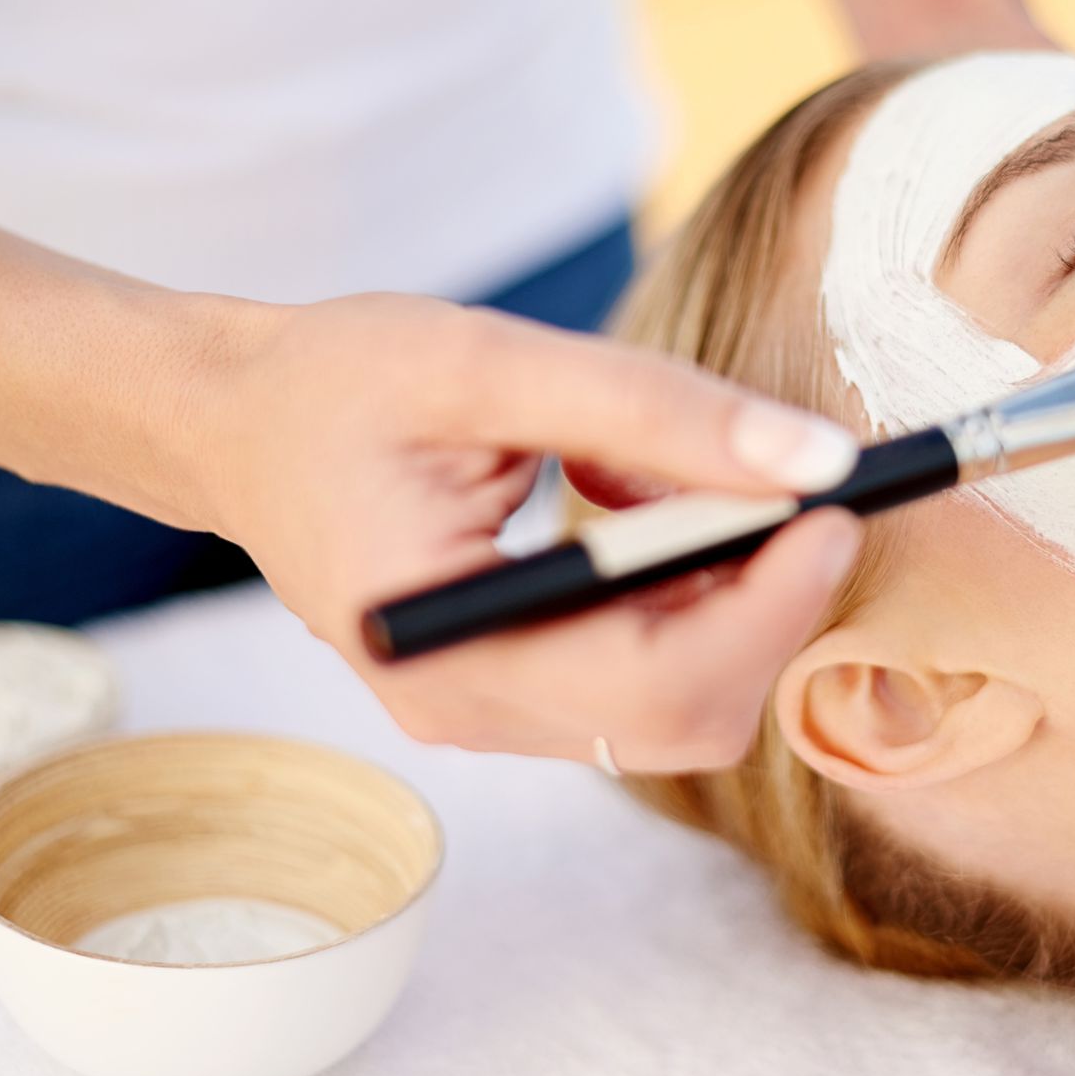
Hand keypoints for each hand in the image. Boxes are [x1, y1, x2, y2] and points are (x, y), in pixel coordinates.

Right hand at [194, 293, 861, 772]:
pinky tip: (645, 507)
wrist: (234, 423)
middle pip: (689, 711)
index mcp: (447, 652)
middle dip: (769, 603)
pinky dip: (687, 594)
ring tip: (687, 478)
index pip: (660, 683)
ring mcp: (491, 713)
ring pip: (682, 698)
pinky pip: (646, 670)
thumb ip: (651, 410)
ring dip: (731, 595)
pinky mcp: (515, 688)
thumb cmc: (336, 383)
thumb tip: (814, 459)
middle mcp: (471, 712)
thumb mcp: (490, 362)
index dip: (774, 604)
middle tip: (801, 488)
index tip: (840, 504)